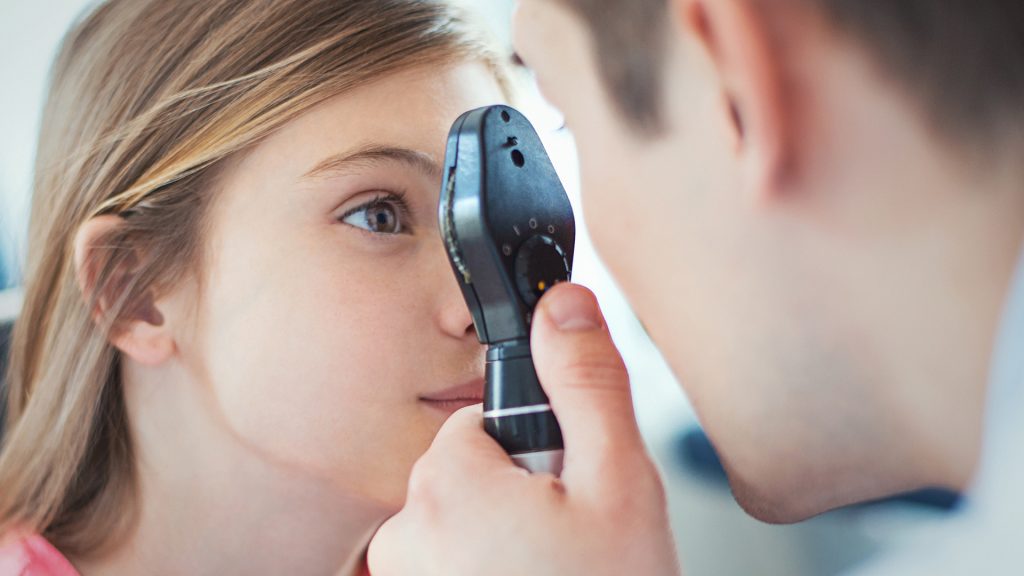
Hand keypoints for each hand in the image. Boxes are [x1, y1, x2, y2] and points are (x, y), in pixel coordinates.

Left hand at [367, 284, 680, 575]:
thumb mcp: (619, 484)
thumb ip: (586, 384)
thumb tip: (563, 303)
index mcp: (449, 483)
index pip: (481, 424)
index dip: (536, 452)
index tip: (565, 493)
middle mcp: (405, 535)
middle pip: (468, 474)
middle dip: (518, 498)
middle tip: (568, 545)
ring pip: (459, 527)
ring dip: (502, 544)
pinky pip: (448, 570)